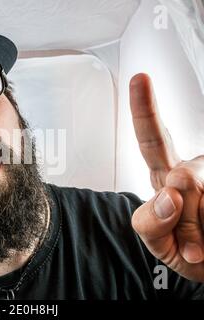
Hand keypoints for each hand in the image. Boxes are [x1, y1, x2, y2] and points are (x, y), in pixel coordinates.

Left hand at [129, 73, 203, 281]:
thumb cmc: (184, 250)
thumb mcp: (156, 242)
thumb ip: (150, 222)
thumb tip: (170, 195)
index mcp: (165, 177)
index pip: (152, 140)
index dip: (145, 109)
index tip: (140, 77)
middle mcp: (192, 170)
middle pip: (183, 176)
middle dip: (185, 216)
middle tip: (190, 244)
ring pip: (201, 191)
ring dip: (199, 230)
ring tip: (202, 244)